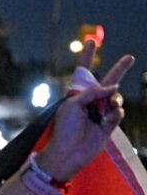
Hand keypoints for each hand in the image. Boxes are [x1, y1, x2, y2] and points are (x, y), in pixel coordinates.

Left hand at [37, 41, 134, 180]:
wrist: (68, 153)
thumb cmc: (65, 128)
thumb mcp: (73, 105)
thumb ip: (93, 92)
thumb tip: (114, 88)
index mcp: (77, 95)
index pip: (83, 73)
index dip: (87, 57)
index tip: (91, 41)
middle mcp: (90, 102)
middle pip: (108, 82)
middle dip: (119, 69)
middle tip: (130, 57)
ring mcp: (100, 112)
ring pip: (116, 98)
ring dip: (114, 100)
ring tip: (107, 108)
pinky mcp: (108, 125)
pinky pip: (117, 112)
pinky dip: (114, 113)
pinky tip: (107, 119)